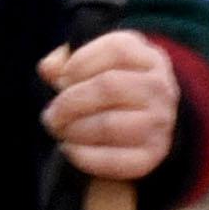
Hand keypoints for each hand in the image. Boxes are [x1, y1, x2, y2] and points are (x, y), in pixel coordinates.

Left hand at [37, 26, 174, 185]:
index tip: (60, 79)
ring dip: (74, 129)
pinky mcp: (151, 155)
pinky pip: (112, 159)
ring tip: (60, 130)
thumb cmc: (109, 91)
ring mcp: (160, 122)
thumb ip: (67, 61)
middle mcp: (160, 88)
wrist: (140, 129)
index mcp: (149, 58)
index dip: (80, 63)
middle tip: (51, 114)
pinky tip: (69, 149)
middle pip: (109, 86)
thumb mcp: (93, 66)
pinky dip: (82, 156)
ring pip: (108, 125)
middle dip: (69, 101)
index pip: (117, 50)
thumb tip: (48, 68)